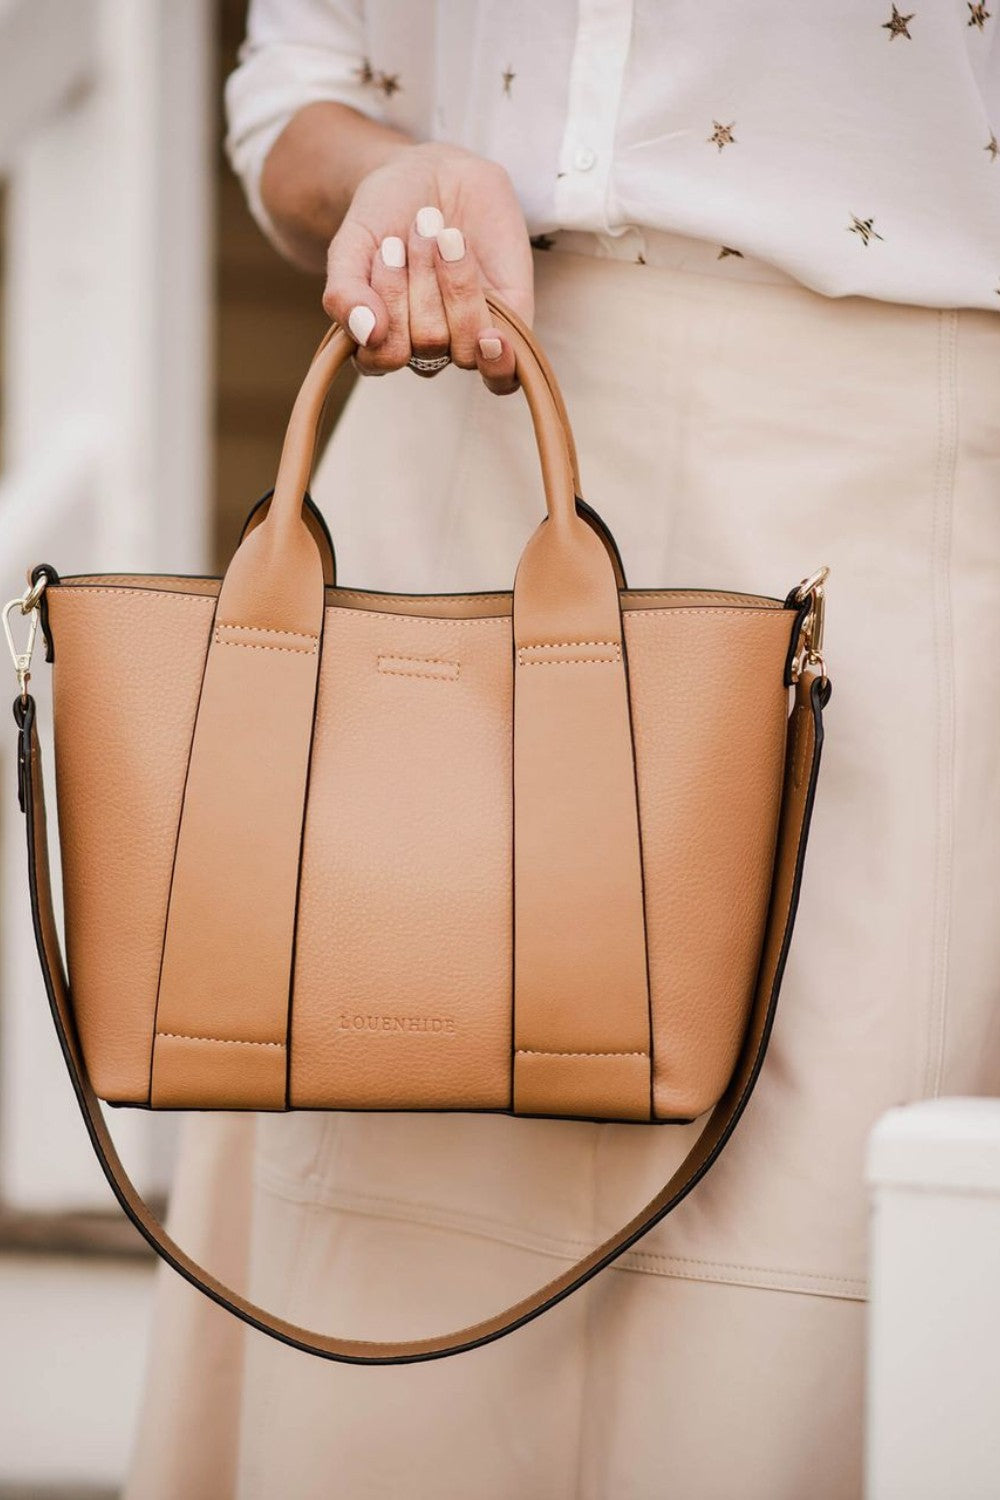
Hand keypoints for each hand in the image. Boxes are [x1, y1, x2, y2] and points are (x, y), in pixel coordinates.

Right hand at [322, 142, 533, 394]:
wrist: (430, 173)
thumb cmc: (384, 215)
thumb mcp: (353, 245)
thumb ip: (344, 293)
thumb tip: (368, 334)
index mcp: (382, 341)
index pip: (383, 357)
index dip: (388, 303)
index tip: (386, 247)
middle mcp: (424, 348)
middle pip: (427, 343)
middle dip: (421, 280)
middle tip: (417, 232)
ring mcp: (467, 335)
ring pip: (466, 345)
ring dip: (455, 286)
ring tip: (446, 236)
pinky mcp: (509, 319)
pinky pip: (506, 365)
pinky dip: (499, 355)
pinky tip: (493, 338)